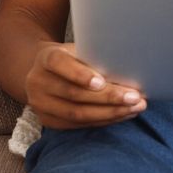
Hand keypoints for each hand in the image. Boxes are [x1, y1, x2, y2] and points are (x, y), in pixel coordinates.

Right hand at [25, 42, 146, 129]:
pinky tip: (122, 115)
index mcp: (46, 58)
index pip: (60, 64)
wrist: (46, 72)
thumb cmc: (73, 57)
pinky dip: (103, 120)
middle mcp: (38, 81)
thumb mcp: (79, 49)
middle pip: (74, 94)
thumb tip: (130, 67)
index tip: (102, 82)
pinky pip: (77, 124)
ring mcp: (40, 104)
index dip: (80, 75)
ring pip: (77, 113)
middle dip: (108, 97)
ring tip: (135, 108)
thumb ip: (96, 56)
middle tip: (135, 97)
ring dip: (110, 113)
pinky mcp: (47, 120)